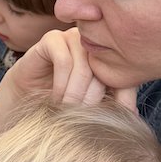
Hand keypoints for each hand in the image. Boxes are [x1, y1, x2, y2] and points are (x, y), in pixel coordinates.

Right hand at [7, 28, 137, 111]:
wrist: (27, 94)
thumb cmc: (61, 100)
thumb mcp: (89, 104)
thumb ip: (112, 104)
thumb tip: (133, 118)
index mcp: (109, 59)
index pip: (125, 77)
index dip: (122, 101)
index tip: (115, 123)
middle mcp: (95, 45)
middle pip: (104, 73)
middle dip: (92, 102)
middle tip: (82, 120)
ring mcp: (74, 38)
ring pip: (84, 69)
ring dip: (74, 96)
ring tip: (66, 111)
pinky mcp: (52, 38)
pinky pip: (63, 62)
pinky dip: (60, 85)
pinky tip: (55, 98)